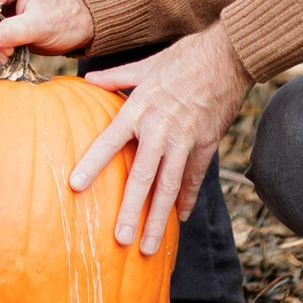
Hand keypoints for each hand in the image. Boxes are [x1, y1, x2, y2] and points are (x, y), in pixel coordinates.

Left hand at [70, 25, 249, 258]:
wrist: (227, 56)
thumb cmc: (184, 57)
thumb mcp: (145, 64)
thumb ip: (116, 77)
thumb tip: (87, 79)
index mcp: (140, 108)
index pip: (110, 141)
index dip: (92, 164)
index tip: (75, 186)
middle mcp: (160, 129)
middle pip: (142, 176)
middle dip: (131, 211)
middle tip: (119, 239)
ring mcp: (185, 139)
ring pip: (169, 186)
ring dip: (158, 218)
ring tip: (149, 246)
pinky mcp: (207, 143)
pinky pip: (194, 177)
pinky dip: (186, 198)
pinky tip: (179, 218)